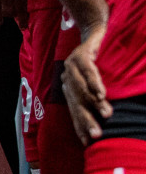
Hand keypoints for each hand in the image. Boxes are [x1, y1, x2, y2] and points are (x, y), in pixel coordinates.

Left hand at [63, 21, 111, 144]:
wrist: (96, 31)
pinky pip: (87, 70)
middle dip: (86, 120)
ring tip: (106, 115)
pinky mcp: (80, 53)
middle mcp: (67, 77)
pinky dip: (94, 82)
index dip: (80, 125)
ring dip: (94, 103)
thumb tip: (104, 120)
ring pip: (81, 88)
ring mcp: (71, 64)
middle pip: (76, 102)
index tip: (88, 142)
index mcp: (69, 87)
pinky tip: (102, 93)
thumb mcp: (97, 83)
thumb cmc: (100, 61)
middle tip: (96, 135)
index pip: (74, 110)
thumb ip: (96, 98)